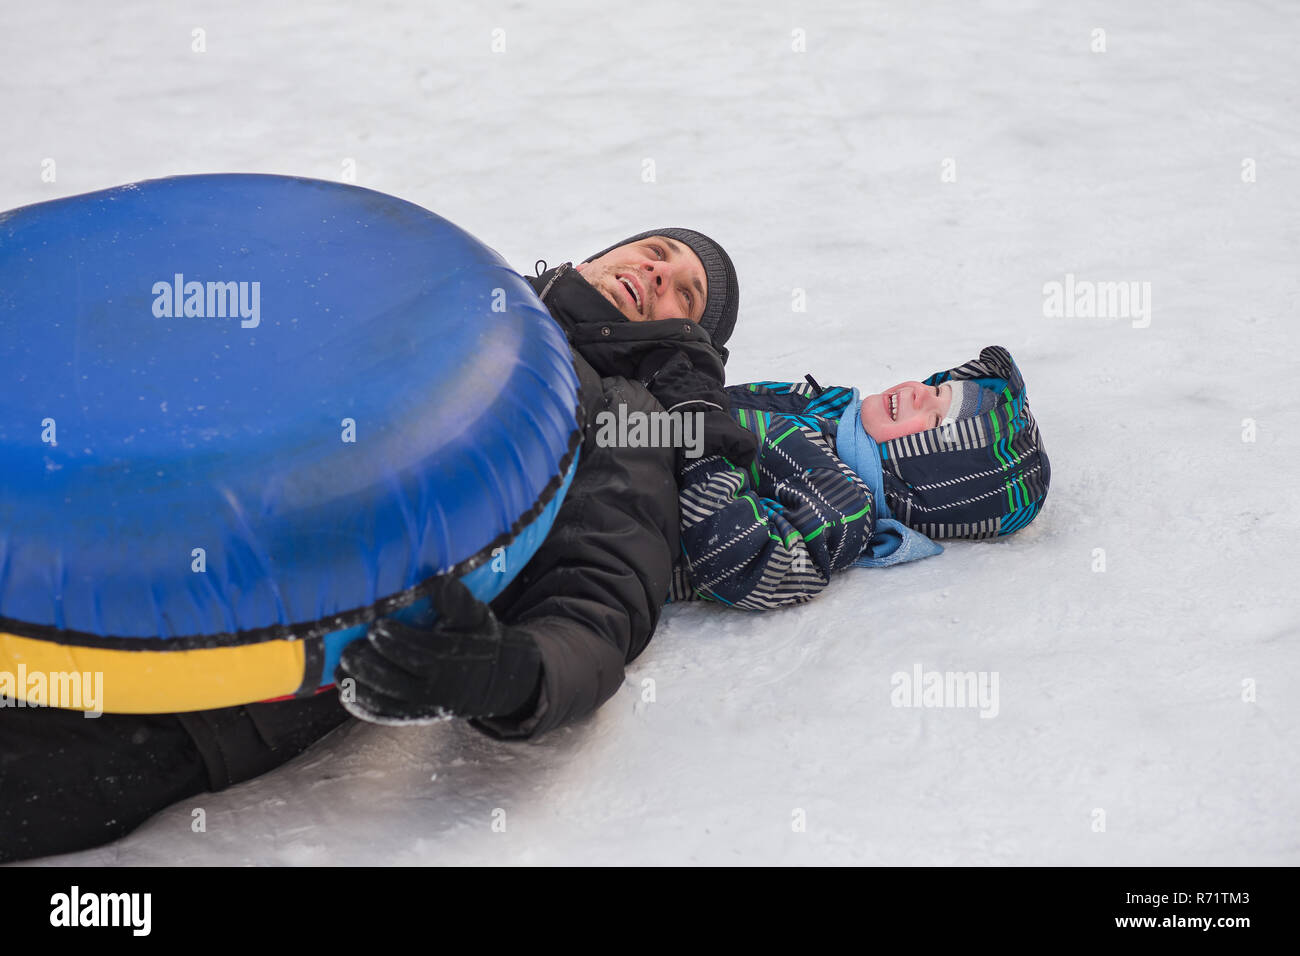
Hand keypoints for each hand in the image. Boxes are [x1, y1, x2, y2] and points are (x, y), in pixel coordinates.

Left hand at [335, 576, 541, 724]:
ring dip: (359, 686)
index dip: (396, 642)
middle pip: (397, 682)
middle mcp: (438, 690)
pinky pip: (385, 716)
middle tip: (350, 648)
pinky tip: (346, 690)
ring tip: (341, 666)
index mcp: (454, 663)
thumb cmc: (478, 640)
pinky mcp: (415, 716)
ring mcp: (425, 707)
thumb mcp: (477, 617)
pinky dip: (362, 706)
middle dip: (368, 665)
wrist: (493, 678)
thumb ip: (459, 601)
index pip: (421, 655)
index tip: (376, 627)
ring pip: (386, 702)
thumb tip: (440, 582)